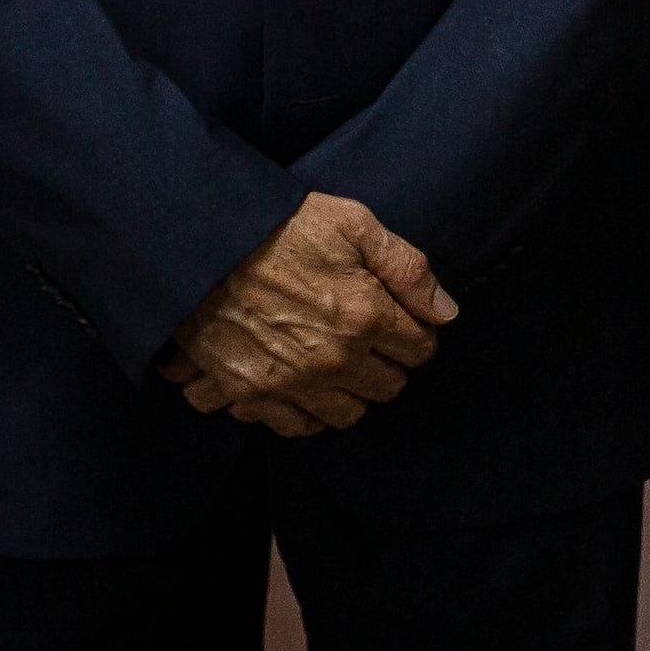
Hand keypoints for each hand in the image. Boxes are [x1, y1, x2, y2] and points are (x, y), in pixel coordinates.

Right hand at [155, 193, 454, 434]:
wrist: (203, 242)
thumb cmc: (280, 226)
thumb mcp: (353, 223)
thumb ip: (407, 268)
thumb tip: (446, 311)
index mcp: (365, 315)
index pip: (420, 349)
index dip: (414, 332)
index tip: (400, 320)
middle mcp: (334, 359)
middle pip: (388, 387)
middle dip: (387, 364)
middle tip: (370, 340)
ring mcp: (292, 382)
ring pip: (348, 415)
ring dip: (351, 393)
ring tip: (339, 366)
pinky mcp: (252, 393)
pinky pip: (297, 427)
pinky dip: (305, 414)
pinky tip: (305, 388)